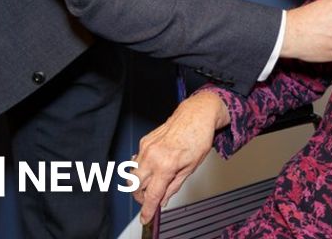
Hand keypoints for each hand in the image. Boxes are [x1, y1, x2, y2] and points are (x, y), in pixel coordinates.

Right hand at [131, 91, 229, 223]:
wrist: (196, 115)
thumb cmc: (198, 137)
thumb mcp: (191, 167)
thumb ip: (174, 186)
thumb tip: (163, 199)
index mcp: (166, 166)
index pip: (151, 195)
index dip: (147, 209)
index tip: (146, 217)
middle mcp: (152, 157)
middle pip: (134, 186)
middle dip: (140, 197)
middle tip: (151, 199)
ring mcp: (146, 148)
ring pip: (132, 174)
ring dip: (139, 183)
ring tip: (153, 183)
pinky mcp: (144, 141)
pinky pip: (136, 160)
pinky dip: (141, 168)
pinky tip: (152, 168)